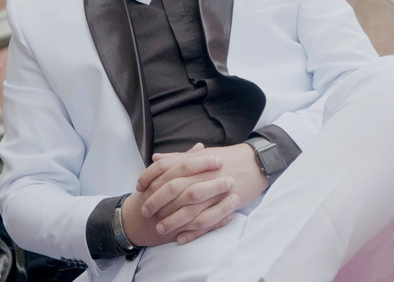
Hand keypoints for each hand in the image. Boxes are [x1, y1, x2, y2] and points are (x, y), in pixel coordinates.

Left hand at [133, 142, 268, 244]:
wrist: (254, 162)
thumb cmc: (226, 158)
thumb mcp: (200, 155)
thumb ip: (177, 158)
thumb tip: (156, 158)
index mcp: (194, 161)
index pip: (165, 167)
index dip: (149, 177)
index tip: (139, 187)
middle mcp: (201, 175)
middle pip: (173, 188)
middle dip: (157, 201)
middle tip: (146, 212)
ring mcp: (213, 191)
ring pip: (188, 208)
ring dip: (172, 220)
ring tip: (160, 229)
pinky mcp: (225, 204)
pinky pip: (206, 221)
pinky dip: (193, 231)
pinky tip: (181, 238)